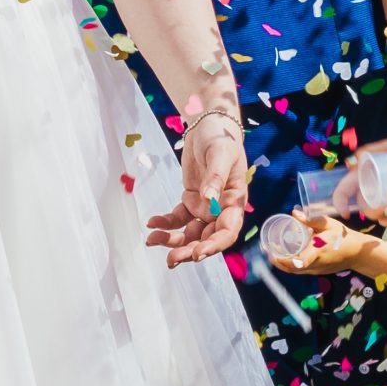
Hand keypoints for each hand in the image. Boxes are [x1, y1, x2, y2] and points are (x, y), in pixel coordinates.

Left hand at [147, 115, 248, 264]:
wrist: (208, 125)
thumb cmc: (221, 138)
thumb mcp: (220, 153)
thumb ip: (215, 176)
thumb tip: (209, 198)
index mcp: (234, 202)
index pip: (227, 231)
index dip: (214, 245)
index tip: (198, 253)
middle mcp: (221, 209)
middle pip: (207, 238)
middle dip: (189, 250)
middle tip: (171, 259)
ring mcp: (205, 207)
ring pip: (190, 233)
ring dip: (173, 241)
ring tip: (152, 241)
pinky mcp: (190, 200)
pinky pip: (177, 218)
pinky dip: (165, 223)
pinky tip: (151, 223)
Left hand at [268, 213, 381, 275]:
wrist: (357, 253)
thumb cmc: (342, 236)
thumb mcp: (329, 224)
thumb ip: (311, 220)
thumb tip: (294, 213)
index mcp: (318, 251)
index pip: (301, 261)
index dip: (285, 261)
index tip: (273, 254)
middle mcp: (316, 264)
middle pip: (292, 268)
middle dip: (278, 261)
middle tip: (267, 250)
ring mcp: (317, 270)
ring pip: (295, 271)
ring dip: (283, 264)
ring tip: (272, 252)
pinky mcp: (318, 272)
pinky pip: (301, 271)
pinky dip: (291, 266)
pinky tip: (285, 256)